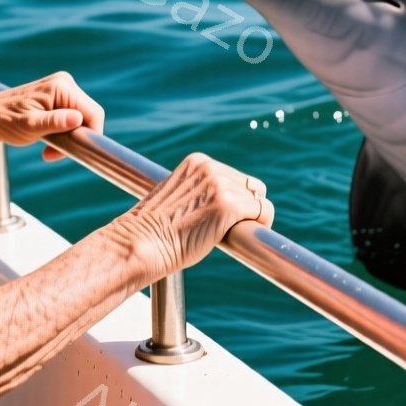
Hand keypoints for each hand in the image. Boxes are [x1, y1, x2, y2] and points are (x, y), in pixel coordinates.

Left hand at [0, 71, 103, 160]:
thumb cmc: (5, 121)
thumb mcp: (30, 127)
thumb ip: (55, 122)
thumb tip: (78, 119)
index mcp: (61, 87)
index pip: (94, 113)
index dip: (89, 135)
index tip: (71, 152)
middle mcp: (64, 83)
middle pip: (88, 115)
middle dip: (76, 137)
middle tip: (52, 153)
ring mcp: (61, 88)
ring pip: (80, 118)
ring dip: (68, 136)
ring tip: (47, 147)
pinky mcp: (57, 96)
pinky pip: (71, 116)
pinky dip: (63, 131)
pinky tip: (47, 137)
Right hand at [120, 153, 274, 280]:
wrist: (141, 243)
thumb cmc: (154, 230)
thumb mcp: (176, 197)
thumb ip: (198, 192)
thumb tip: (220, 204)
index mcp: (197, 162)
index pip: (235, 177)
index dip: (236, 199)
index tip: (226, 217)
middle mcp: (210, 168)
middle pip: (251, 186)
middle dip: (245, 207)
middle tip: (233, 228)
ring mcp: (219, 186)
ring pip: (258, 200)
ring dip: (251, 219)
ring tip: (233, 234)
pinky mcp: (228, 206)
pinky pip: (263, 211)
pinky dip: (261, 224)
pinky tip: (244, 237)